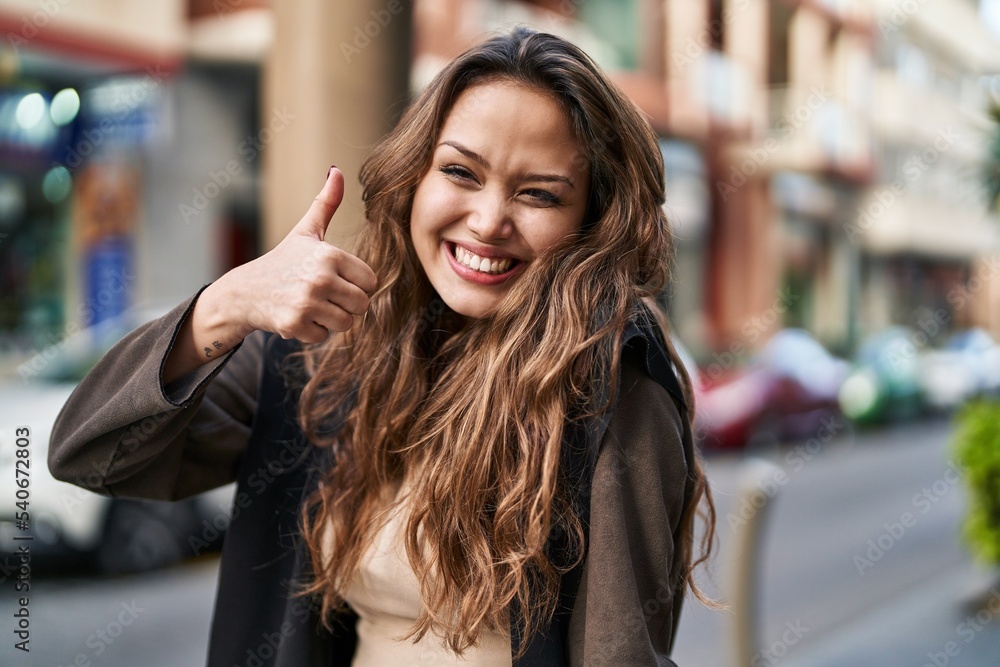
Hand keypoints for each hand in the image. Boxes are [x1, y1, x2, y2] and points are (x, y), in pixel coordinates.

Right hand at [233, 167, 377, 343]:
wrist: (244, 291)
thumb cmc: (283, 261)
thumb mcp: (306, 231)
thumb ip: (326, 203)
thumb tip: (338, 170)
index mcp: (329, 254)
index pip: (370, 282)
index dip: (356, 284)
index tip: (337, 279)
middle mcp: (320, 278)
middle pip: (362, 305)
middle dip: (347, 304)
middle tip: (324, 295)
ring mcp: (307, 303)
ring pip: (346, 323)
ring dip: (331, 319)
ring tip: (311, 305)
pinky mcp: (295, 325)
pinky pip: (324, 336)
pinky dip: (312, 331)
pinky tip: (297, 316)